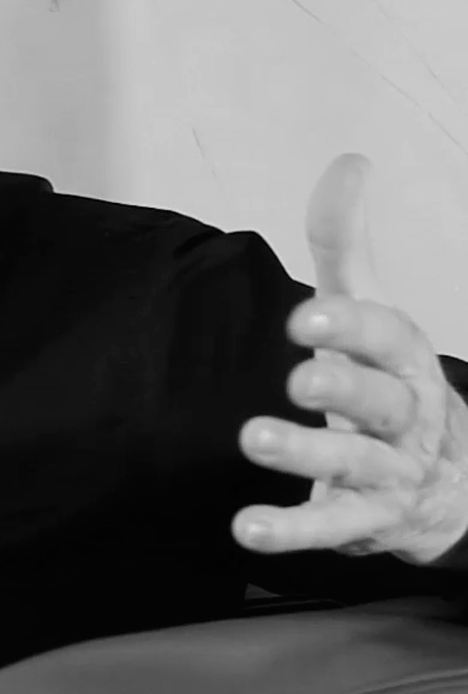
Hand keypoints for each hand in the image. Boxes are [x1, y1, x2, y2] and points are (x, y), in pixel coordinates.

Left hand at [234, 153, 467, 564]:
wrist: (449, 480)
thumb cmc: (390, 380)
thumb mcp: (370, 311)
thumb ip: (346, 245)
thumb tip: (349, 162)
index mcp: (406, 361)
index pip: (388, 337)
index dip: (351, 326)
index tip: (305, 316)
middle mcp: (406, 416)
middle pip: (381, 402)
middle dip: (343, 388)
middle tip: (298, 379)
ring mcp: (389, 472)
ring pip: (355, 465)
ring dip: (306, 454)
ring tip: (254, 439)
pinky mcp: (363, 521)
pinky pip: (329, 528)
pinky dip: (289, 531)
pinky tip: (245, 528)